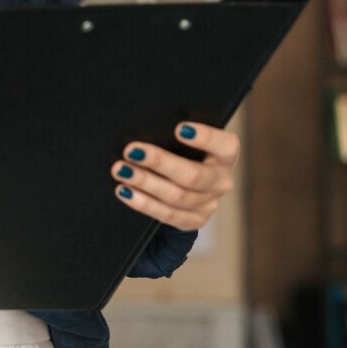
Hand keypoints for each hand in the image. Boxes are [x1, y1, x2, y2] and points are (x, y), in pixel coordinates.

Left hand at [108, 122, 238, 230]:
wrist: (186, 184)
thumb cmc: (182, 150)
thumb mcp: (185, 142)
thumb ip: (173, 136)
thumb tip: (144, 126)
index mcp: (225, 156)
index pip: (226, 146)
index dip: (206, 137)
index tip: (179, 128)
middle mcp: (221, 181)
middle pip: (193, 175)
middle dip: (159, 162)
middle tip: (131, 151)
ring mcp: (209, 204)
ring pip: (176, 196)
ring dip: (144, 182)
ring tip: (120, 170)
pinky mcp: (194, 220)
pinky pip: (167, 215)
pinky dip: (143, 203)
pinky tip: (125, 191)